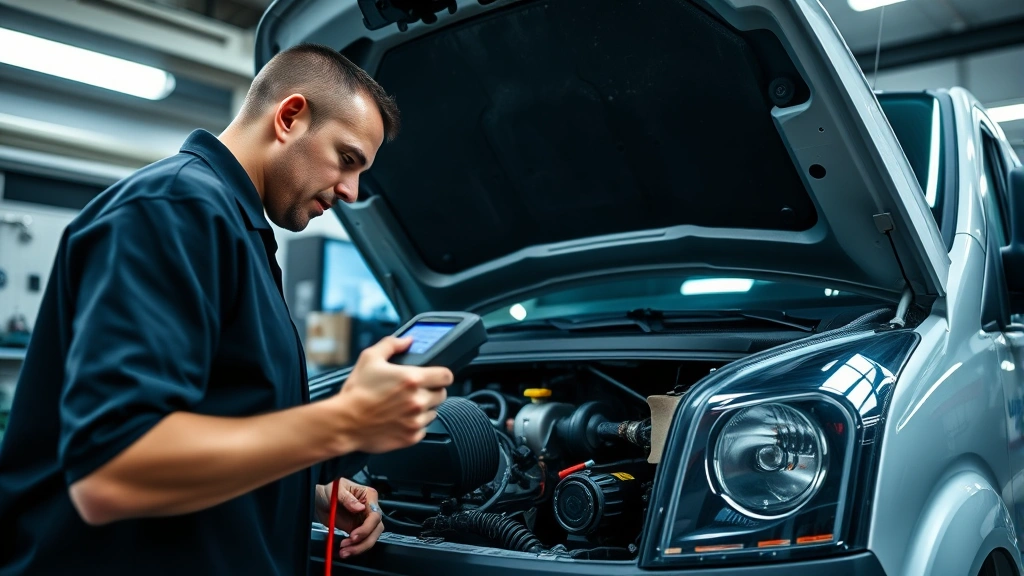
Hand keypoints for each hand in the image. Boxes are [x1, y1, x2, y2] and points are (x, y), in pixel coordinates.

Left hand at [315, 478, 383, 558]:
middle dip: (364, 541)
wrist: (319, 500)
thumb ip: (347, 498)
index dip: (367, 528)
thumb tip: (359, 508)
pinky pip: (361, 542)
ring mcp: (364, 521)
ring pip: (370, 538)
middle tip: (348, 546)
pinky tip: (344, 550)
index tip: (354, 535)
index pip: (375, 515)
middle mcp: (369, 509)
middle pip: (376, 529)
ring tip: (344, 551)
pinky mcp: (357, 530)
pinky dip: (354, 548)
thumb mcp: (336, 490)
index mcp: (368, 496)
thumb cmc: (329, 491)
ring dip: (358, 547)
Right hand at [331, 337, 452, 453]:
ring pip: (433, 413)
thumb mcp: (370, 358)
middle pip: (442, 394)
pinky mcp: (410, 437)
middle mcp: (418, 400)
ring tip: (404, 406)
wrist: (344, 422)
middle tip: (415, 391)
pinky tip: (400, 419)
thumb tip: (407, 340)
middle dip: (432, 391)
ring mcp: (416, 421)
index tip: (435, 376)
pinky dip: (415, 425)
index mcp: (412, 379)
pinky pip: (423, 430)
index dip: (442, 375)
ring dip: (424, 409)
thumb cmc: (356, 392)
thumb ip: (391, 345)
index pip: (446, 376)